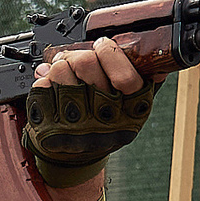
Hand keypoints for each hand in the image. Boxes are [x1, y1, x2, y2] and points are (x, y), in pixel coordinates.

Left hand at [25, 36, 156, 179]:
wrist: (76, 155)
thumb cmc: (105, 121)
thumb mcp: (133, 105)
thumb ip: (145, 82)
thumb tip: (157, 67)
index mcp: (133, 111)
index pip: (125, 77)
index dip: (110, 53)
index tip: (102, 45)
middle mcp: (107, 120)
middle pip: (87, 64)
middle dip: (79, 53)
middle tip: (78, 58)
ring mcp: (78, 126)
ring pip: (61, 71)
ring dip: (60, 64)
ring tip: (64, 71)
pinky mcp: (51, 129)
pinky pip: (42, 88)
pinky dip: (43, 80)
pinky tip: (51, 87)